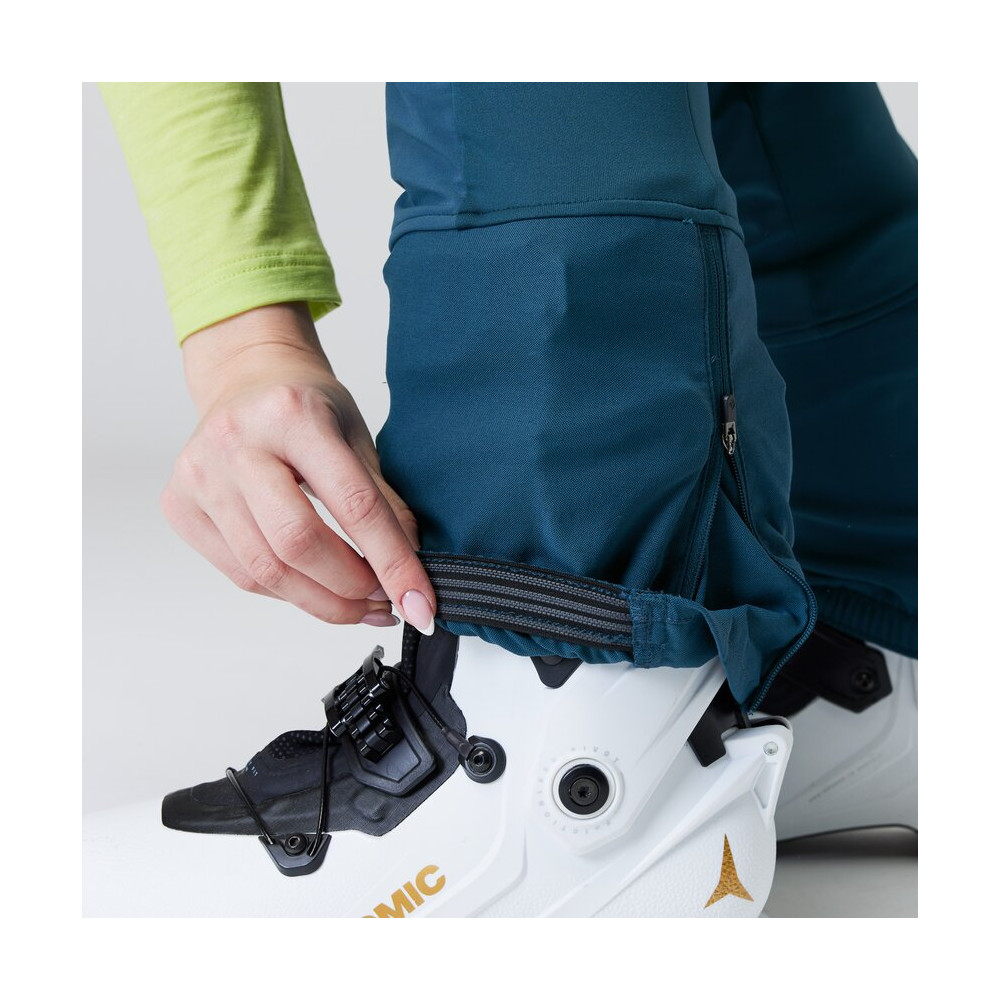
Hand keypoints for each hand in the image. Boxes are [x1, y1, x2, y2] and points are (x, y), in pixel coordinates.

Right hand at [160, 302, 435, 632]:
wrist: (246, 378)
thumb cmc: (304, 405)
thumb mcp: (357, 436)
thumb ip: (384, 502)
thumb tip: (412, 573)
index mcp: (293, 414)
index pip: (353, 504)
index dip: (393, 562)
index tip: (419, 603)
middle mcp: (237, 442)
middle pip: (298, 543)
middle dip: (351, 587)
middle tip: (385, 600)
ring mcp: (200, 475)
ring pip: (265, 570)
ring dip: (322, 601)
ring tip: (359, 605)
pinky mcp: (179, 505)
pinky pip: (240, 573)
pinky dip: (286, 592)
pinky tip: (315, 588)